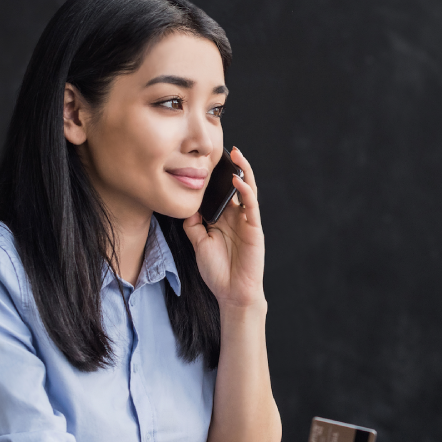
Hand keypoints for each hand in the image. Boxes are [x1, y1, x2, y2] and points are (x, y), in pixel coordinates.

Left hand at [182, 147, 264, 308]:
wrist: (232, 293)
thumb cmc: (218, 271)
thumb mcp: (198, 242)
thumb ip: (193, 223)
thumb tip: (187, 205)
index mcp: (224, 218)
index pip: (222, 191)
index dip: (217, 175)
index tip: (207, 157)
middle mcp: (237, 216)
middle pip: (236, 185)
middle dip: (233, 166)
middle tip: (225, 147)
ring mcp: (247, 221)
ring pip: (247, 190)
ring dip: (243, 170)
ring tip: (236, 153)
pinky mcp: (254, 229)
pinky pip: (251, 206)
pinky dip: (246, 191)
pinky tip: (238, 180)